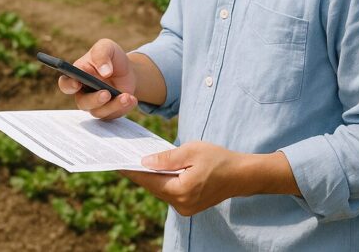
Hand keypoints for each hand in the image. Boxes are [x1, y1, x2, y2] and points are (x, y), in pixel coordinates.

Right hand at [57, 38, 137, 118]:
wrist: (128, 70)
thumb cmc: (111, 57)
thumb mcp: (107, 47)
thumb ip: (102, 54)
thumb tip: (104, 71)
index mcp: (77, 76)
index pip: (66, 84)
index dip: (69, 85)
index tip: (77, 84)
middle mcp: (83, 93)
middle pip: (83, 103)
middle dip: (94, 100)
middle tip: (106, 93)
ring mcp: (96, 105)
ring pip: (99, 112)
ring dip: (113, 105)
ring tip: (126, 96)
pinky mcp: (109, 112)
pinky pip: (114, 114)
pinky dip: (124, 107)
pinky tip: (132, 99)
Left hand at [121, 142, 243, 215]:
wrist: (242, 175)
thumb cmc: (219, 159)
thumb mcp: (192, 151)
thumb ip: (167, 158)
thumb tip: (145, 162)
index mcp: (181, 190)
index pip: (149, 181)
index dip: (132, 172)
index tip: (117, 164)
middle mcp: (181, 204)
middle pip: (153, 187)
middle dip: (140, 173)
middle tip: (124, 159)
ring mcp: (186, 208)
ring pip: (161, 190)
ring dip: (152, 178)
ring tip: (137, 162)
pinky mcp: (189, 206)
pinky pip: (170, 193)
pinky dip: (163, 182)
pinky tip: (157, 170)